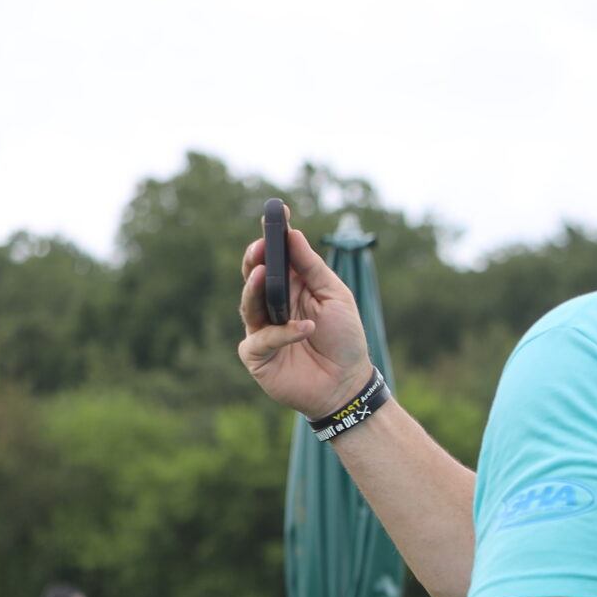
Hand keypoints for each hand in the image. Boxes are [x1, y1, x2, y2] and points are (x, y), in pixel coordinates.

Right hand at [236, 215, 376, 418]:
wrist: (348, 383)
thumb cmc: (345, 339)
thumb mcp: (336, 297)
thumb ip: (314, 269)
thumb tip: (295, 235)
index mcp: (292, 287)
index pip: (276, 257)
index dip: (272, 235)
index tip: (276, 212)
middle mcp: (272, 305)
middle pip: (253, 276)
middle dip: (255, 259)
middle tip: (260, 246)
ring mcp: (261, 329)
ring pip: (249, 303)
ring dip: (257, 289)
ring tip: (266, 275)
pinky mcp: (257, 355)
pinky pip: (262, 339)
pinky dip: (283, 333)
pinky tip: (305, 328)